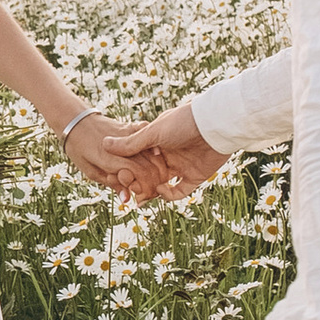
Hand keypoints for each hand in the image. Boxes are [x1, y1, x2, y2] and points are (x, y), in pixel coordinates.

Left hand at [60, 112, 168, 194]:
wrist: (75, 122)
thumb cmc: (79, 149)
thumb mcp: (91, 171)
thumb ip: (111, 184)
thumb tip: (126, 200)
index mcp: (108, 158)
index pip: (137, 174)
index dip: (144, 187)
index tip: (140, 195)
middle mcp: (121, 145)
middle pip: (149, 166)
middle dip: (153, 182)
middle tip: (148, 191)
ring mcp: (127, 134)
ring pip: (153, 154)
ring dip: (157, 169)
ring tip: (153, 180)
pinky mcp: (131, 127)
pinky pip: (149, 138)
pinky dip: (155, 149)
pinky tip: (156, 158)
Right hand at [94, 102, 227, 201]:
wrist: (215, 125)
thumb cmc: (183, 122)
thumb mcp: (153, 132)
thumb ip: (130, 143)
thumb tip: (104, 144)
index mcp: (157, 142)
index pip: (138, 160)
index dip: (128, 169)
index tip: (119, 176)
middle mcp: (168, 155)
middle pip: (148, 174)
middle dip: (138, 184)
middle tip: (128, 191)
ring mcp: (182, 166)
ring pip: (162, 185)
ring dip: (151, 193)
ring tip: (139, 197)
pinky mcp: (195, 176)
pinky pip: (179, 191)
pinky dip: (169, 195)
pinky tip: (160, 192)